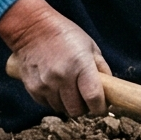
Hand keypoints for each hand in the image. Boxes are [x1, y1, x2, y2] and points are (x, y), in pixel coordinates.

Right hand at [0, 0, 108, 115]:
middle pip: (77, 110)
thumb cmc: (64, 34)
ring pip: (62, 109)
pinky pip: (48, 105)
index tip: (101, 106)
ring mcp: (46, 85)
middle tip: (84, 97)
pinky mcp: (33, 89)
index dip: (100, 107)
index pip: (94, 98)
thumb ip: (101, 68)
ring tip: (68, 88)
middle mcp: (62, 77)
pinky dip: (55, 100)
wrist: (31, 29)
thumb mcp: (90, 46)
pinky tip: (55, 85)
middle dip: (84, 107)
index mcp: (81, 65)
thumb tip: (109, 89)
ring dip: (68, 104)